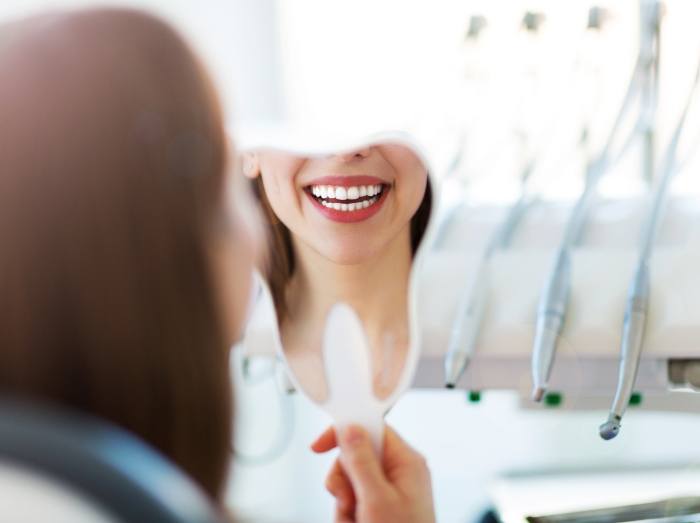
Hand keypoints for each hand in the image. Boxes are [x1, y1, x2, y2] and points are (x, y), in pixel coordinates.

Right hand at [311, 424, 434, 522]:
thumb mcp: (377, 500)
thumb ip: (361, 462)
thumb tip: (349, 429)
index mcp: (406, 462)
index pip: (372, 428)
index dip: (345, 431)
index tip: (321, 446)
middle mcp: (399, 473)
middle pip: (355, 457)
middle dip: (344, 481)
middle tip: (350, 502)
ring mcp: (390, 492)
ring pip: (349, 483)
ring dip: (345, 505)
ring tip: (357, 522)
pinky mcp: (380, 509)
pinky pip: (352, 502)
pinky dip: (348, 517)